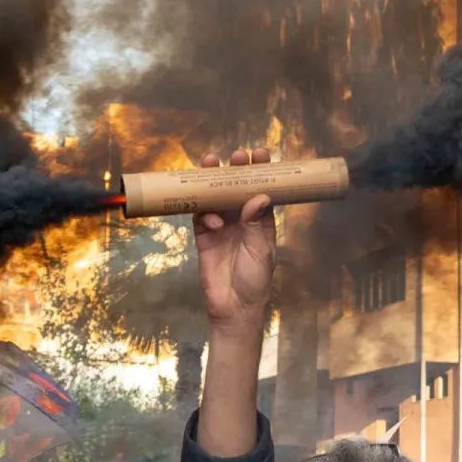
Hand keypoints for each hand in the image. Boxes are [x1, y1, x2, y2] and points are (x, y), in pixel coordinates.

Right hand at [193, 149, 275, 329]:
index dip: (261, 171)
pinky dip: (205, 214)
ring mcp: (222, 226)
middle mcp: (241, 219)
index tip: (260, 154)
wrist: (233, 307)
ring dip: (213, 181)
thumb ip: (257, 225)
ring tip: (212, 165)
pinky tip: (214, 222)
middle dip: (235, 169)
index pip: (260, 189)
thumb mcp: (261, 252)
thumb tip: (258, 197)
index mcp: (261, 220)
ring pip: (215, 196)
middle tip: (236, 155)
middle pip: (235, 187)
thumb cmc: (255, 280)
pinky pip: (201, 216)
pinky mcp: (204, 236)